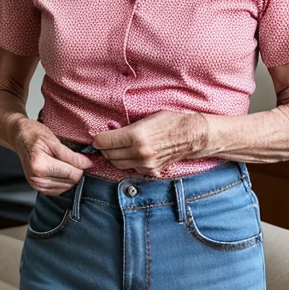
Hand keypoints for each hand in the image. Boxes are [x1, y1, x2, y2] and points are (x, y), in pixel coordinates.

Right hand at [12, 118, 93, 194]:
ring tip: (64, 162)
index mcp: (40, 166)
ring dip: (69, 176)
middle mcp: (37, 178)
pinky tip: (60, 170)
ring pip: (66, 187)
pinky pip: (59, 190)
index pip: (72, 173)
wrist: (20, 136)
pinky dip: (63, 181)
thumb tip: (87, 164)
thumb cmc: (34, 134)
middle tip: (72, 158)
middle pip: (70, 181)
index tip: (85, 157)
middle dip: (75, 170)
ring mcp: (36, 185)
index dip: (82, 165)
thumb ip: (71, 155)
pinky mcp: (38, 188)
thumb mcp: (54, 140)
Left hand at [91, 112, 207, 178]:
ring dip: (114, 156)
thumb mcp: (145, 118)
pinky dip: (128, 162)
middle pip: (108, 155)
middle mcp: (139, 152)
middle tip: (107, 142)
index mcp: (136, 136)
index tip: (97, 137)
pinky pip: (130, 168)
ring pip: (117, 164)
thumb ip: (126, 127)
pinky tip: (132, 153)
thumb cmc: (169, 122)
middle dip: (104, 148)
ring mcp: (145, 164)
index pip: (103, 142)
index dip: (97, 139)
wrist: (191, 136)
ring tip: (118, 147)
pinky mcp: (150, 171)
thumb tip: (109, 130)